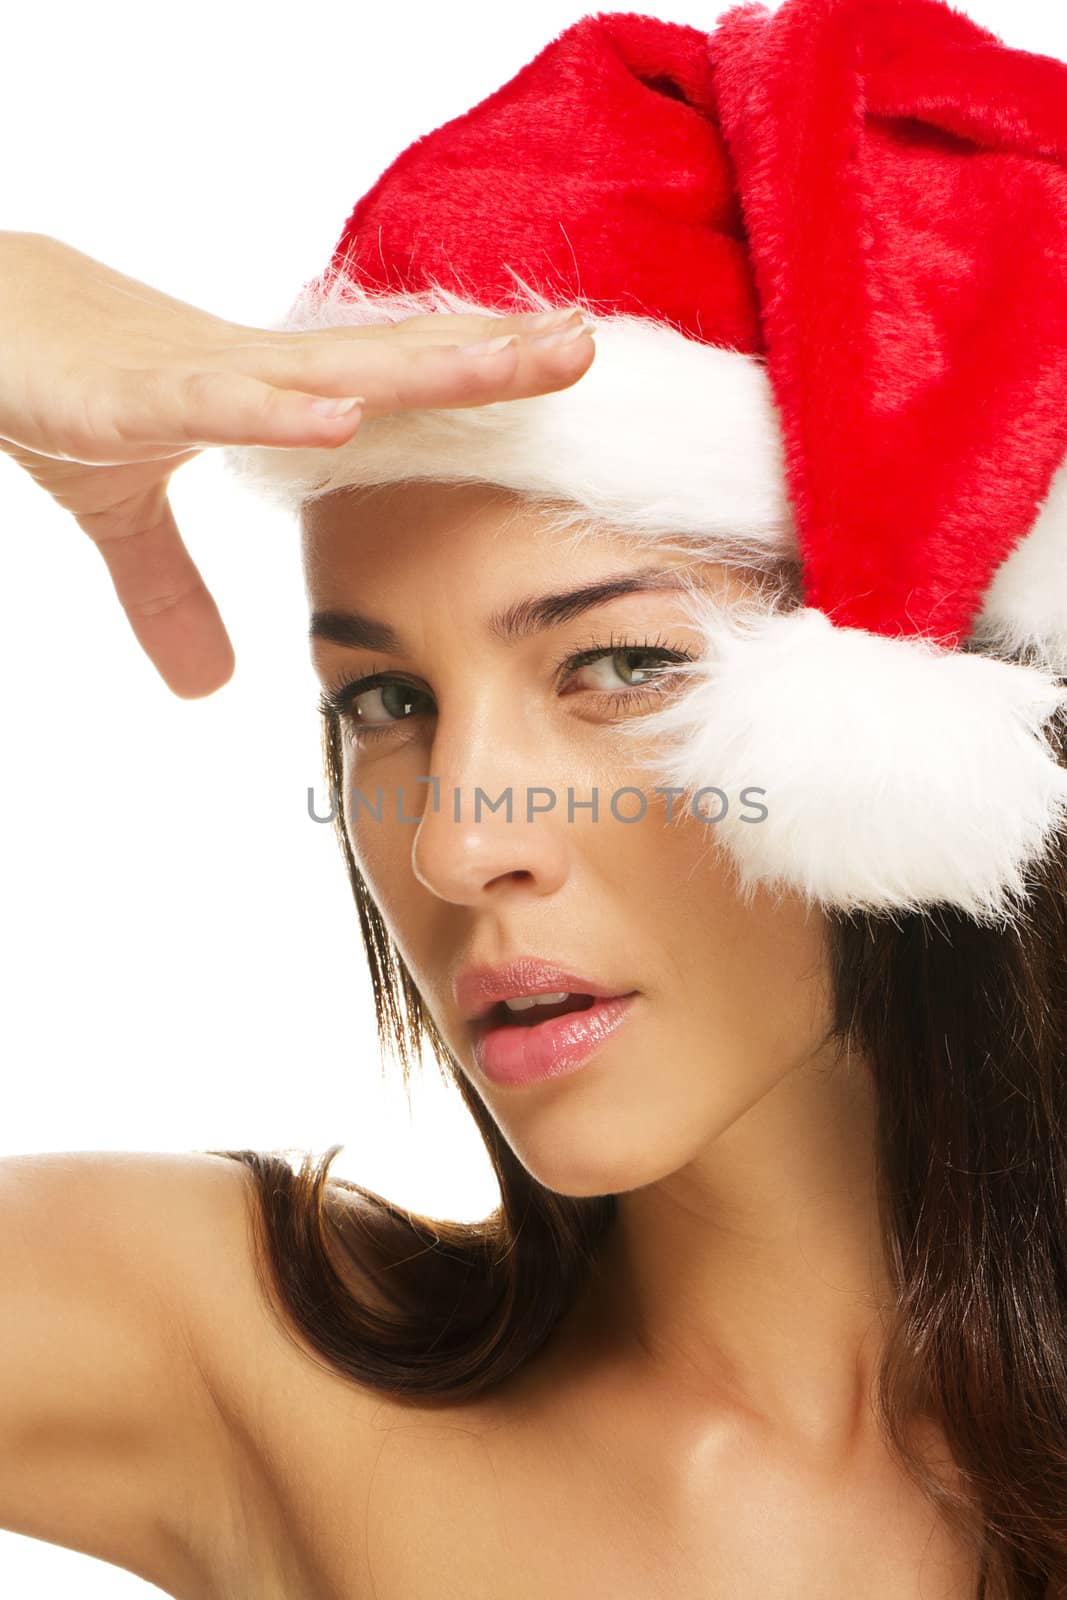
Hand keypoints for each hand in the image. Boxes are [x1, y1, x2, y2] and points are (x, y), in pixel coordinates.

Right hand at [0, 231, 593, 696]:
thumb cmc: (52, 387)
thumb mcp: (120, 511)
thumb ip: (170, 590)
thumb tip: (203, 685)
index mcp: (265, 393)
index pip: (390, 382)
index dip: (474, 376)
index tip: (564, 368)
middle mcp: (253, 373)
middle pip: (392, 363)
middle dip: (490, 356)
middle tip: (588, 342)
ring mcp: (198, 377)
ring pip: (329, 369)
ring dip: (424, 366)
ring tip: (516, 358)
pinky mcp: (130, 395)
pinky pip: (215, 403)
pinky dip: (274, 410)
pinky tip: (341, 415)